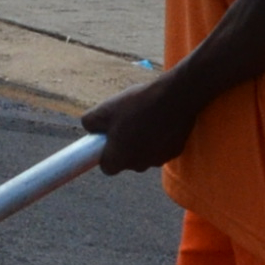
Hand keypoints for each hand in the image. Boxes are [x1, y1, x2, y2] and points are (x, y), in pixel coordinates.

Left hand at [80, 70, 203, 173]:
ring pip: (145, 155)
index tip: (108, 139)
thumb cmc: (138, 104)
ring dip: (142, 142)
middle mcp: (139, 165)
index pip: (107, 167)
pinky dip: (159, 138)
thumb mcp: (105, 109)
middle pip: (127, 161)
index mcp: (119, 159)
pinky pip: (161, 148)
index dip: (106, 153)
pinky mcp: (174, 152)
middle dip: (125, 146)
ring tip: (144, 118)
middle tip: (126, 123)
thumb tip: (90, 127)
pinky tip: (160, 121)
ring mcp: (159, 160)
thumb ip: (90, 122)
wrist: (175, 97)